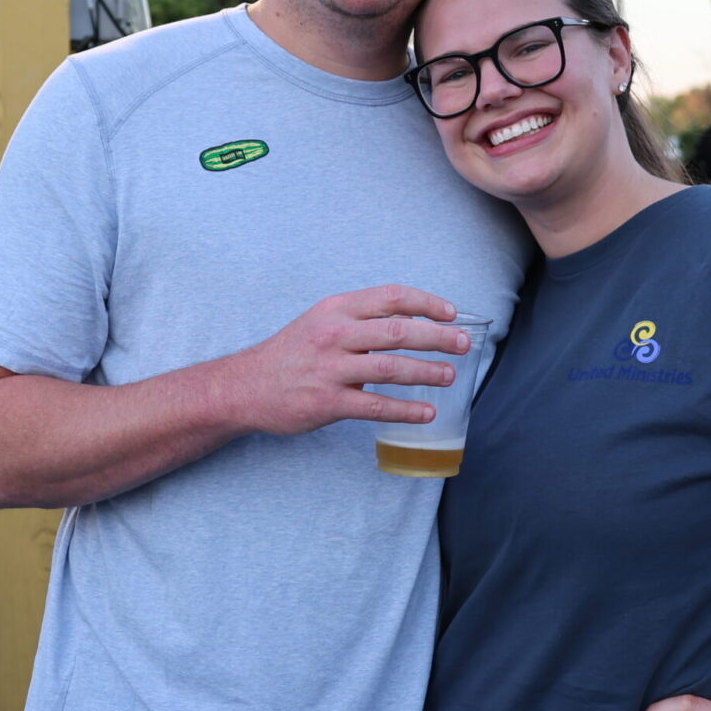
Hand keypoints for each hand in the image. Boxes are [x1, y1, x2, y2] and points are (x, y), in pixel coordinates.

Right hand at [238, 285, 467, 435]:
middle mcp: (334, 334)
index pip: (391, 297)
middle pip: (397, 331)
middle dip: (437, 337)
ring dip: (426, 372)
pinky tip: (426, 412)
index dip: (426, 303)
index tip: (451, 313)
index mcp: (337, 309)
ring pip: (390, 368)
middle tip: (464, 344)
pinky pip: (375, 406)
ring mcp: (330, 369)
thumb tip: (412, 320)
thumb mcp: (323, 321)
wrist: (246, 386)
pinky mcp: (327, 402)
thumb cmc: (293, 353)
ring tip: (450, 376)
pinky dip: (405, 409)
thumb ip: (361, 318)